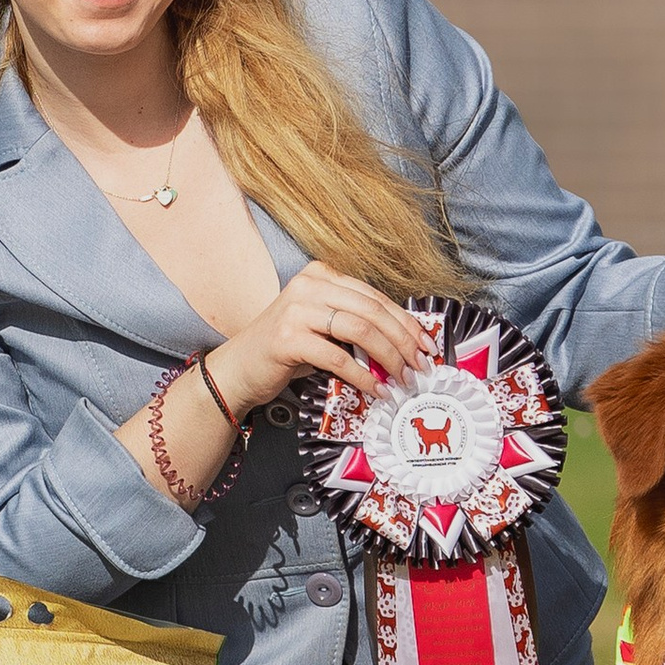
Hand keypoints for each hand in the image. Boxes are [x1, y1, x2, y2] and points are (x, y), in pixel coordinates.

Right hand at [212, 268, 438, 413]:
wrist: (238, 370)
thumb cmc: (285, 352)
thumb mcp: (323, 329)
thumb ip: (356, 326)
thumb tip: (406, 343)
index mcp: (321, 275)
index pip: (375, 296)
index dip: (406, 322)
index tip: (426, 345)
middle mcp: (309, 285)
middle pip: (373, 311)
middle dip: (404, 341)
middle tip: (421, 366)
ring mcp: (296, 309)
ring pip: (361, 330)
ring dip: (389, 358)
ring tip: (403, 379)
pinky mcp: (288, 338)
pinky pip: (338, 357)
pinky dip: (363, 376)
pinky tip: (376, 390)